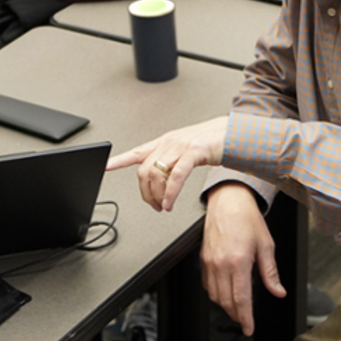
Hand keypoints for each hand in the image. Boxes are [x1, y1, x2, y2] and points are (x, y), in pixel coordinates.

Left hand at [106, 117, 228, 211]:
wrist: (235, 133)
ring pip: (156, 174)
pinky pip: (175, 176)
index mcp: (166, 141)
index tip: (105, 167)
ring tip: (163, 206)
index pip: (137, 152)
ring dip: (157, 196)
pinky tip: (169, 203)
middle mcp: (170, 142)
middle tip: (153, 206)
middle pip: (144, 171)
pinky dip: (170, 193)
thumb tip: (161, 178)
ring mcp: (181, 146)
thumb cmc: (213, 142)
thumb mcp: (187, 150)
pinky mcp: (194, 152)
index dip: (119, 160)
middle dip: (145, 193)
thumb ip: (172, 160)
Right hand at [201, 184, 284, 335]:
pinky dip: (215, 293)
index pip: (241, 299)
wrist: (228, 200)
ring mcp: (209, 261)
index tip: (249, 327)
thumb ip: (271, 272)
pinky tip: (225, 292)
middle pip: (226, 301)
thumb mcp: (266, 245)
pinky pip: (207, 284)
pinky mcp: (203, 258)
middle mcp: (221, 263)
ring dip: (225, 305)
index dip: (246, 318)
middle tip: (245, 319)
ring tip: (237, 308)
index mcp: (238, 261)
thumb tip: (278, 291)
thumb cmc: (246, 217)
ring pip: (214, 295)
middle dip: (236, 315)